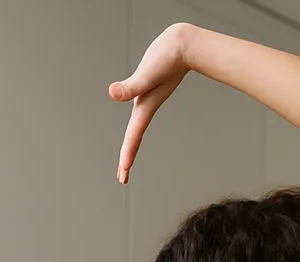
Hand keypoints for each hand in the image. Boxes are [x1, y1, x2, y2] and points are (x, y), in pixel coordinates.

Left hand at [109, 23, 193, 183]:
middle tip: (122, 178)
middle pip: (134, 137)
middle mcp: (146, 105)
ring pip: (137, 126)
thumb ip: (131, 86)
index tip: (123, 173)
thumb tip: (112, 93)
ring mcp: (149, 98)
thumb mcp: (148, 72)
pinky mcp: (150, 88)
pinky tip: (136, 121)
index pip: (133, 135)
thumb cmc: (169, 56)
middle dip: (128, 157)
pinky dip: (136, 123)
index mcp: (144, 106)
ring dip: (132, 143)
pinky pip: (140, 111)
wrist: (187, 45)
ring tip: (126, 158)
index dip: (127, 155)